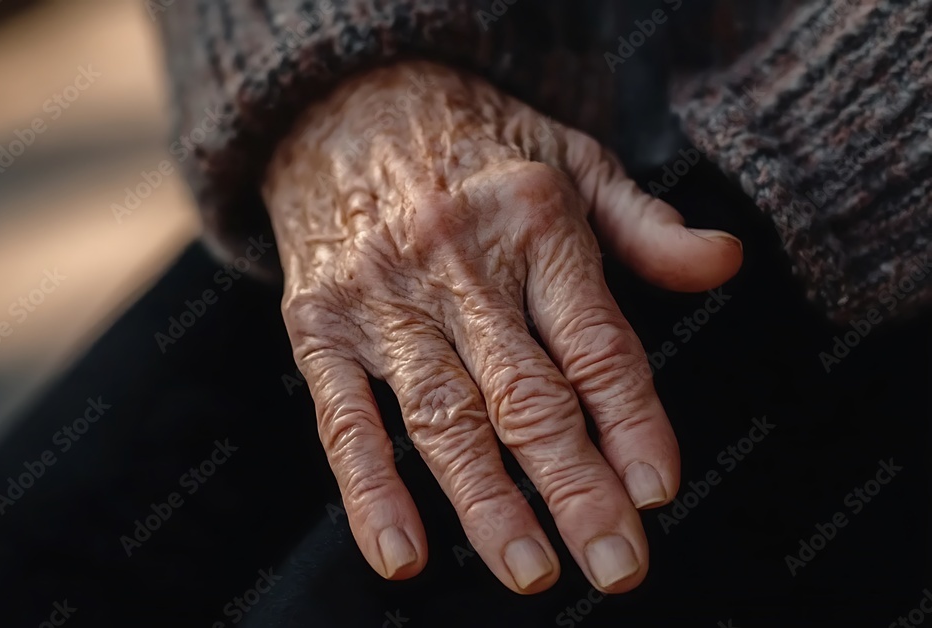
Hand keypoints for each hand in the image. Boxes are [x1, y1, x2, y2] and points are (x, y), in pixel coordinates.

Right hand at [263, 61, 741, 593]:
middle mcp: (460, 265)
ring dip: (488, 504)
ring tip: (532, 570)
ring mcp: (384, 298)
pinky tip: (401, 552)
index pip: (596, 343)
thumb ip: (646, 224)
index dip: (632, 421)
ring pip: (443, 417)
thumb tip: (725, 264)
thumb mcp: (572, 159)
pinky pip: (344, 418)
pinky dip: (370, 490)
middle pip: (526, 394)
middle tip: (617, 563)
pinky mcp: (319, 325)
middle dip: (575, 487)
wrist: (346, 105)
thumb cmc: (473, 143)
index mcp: (535, 225)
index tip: (657, 490)